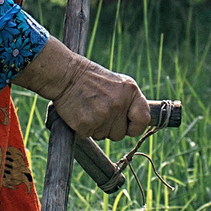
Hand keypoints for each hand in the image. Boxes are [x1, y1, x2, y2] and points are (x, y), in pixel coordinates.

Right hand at [17, 36, 154, 139]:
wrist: (66, 74)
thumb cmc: (91, 79)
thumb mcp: (118, 83)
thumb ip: (129, 102)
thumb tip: (139, 123)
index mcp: (131, 91)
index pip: (144, 119)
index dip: (135, 127)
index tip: (128, 126)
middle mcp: (119, 104)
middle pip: (120, 134)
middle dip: (110, 128)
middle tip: (99, 112)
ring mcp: (103, 114)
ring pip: (104, 136)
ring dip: (96, 128)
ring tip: (89, 109)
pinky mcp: (87, 123)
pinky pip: (89, 135)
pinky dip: (83, 128)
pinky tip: (80, 113)